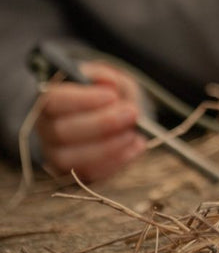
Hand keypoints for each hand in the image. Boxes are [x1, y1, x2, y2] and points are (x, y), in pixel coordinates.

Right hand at [35, 60, 146, 180]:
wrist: (114, 116)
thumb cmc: (106, 93)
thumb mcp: (109, 78)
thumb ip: (107, 77)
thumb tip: (109, 82)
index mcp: (49, 100)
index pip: (53, 100)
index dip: (82, 100)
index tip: (112, 96)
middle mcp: (46, 129)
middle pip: (62, 132)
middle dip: (102, 123)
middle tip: (132, 112)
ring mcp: (56, 155)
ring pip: (72, 159)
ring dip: (108, 147)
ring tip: (134, 133)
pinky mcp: (73, 174)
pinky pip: (89, 175)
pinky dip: (116, 162)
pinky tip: (136, 147)